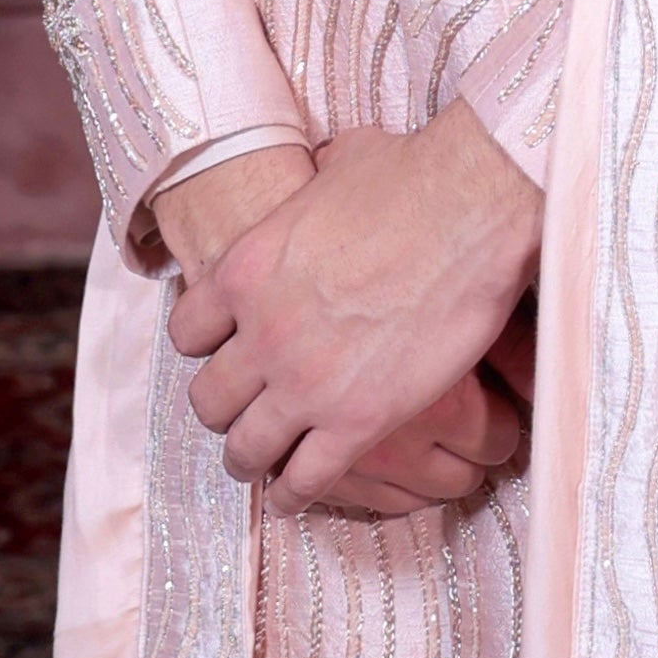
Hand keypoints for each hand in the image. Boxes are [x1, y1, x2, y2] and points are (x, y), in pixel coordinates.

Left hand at [166, 107, 545, 511]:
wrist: (470, 208)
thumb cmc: (410, 176)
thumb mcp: (333, 165)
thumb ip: (308, 183)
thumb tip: (319, 168)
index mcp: (244, 270)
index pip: (187, 332)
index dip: (207, 346)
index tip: (225, 352)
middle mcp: (261, 333)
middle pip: (208, 399)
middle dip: (224, 406)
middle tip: (243, 408)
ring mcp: (306, 383)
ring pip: (245, 448)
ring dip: (249, 457)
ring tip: (259, 464)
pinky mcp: (357, 422)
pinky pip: (305, 479)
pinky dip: (295, 492)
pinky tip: (297, 492)